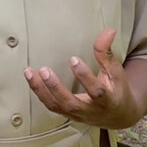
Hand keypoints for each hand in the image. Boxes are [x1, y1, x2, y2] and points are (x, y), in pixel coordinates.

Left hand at [24, 29, 141, 129]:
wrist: (117, 115)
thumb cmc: (116, 89)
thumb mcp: (116, 71)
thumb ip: (107, 53)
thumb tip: (109, 31)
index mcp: (108, 101)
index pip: (96, 91)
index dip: (84, 76)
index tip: (73, 59)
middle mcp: (91, 111)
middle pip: (71, 104)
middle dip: (56, 88)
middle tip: (44, 70)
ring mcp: (77, 114)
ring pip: (56, 106)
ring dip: (40, 90)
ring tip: (29, 72)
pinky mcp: (67, 114)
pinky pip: (50, 105)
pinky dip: (39, 92)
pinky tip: (30, 77)